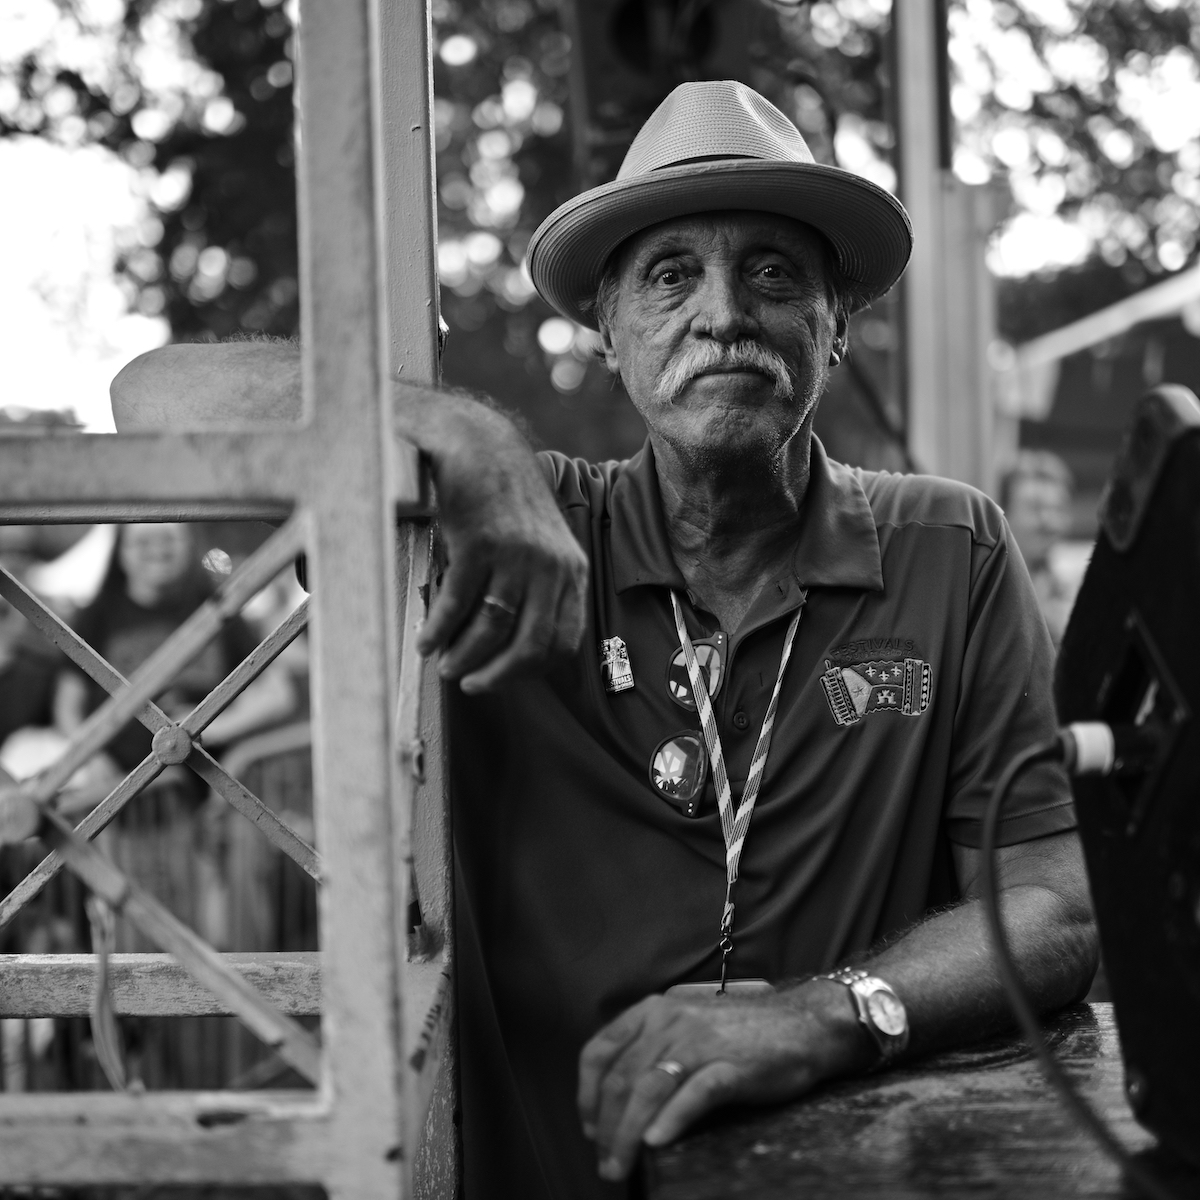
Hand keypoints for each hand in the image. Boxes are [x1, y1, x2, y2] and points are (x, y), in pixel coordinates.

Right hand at [395, 385, 588, 691]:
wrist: (478, 446)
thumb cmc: (503, 502)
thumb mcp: (540, 543)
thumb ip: (538, 587)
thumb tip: (510, 646)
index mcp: (572, 570)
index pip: (564, 640)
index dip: (532, 669)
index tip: (504, 678)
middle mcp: (552, 565)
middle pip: (531, 644)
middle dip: (498, 675)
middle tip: (471, 685)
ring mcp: (518, 554)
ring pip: (494, 628)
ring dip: (465, 655)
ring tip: (444, 664)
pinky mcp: (481, 543)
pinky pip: (459, 602)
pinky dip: (440, 628)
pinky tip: (426, 640)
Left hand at [577, 983, 869, 1181]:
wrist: (802, 1023)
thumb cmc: (742, 1031)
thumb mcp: (687, 1024)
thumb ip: (653, 1047)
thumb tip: (619, 1097)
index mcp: (654, 1010)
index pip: (601, 1050)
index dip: (586, 1094)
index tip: (589, 1127)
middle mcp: (671, 1021)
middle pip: (622, 1079)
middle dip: (606, 1127)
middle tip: (606, 1162)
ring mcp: (701, 1042)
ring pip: (649, 1089)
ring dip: (628, 1133)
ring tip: (621, 1164)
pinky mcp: (731, 1066)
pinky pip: (693, 1093)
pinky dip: (671, 1119)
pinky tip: (657, 1141)